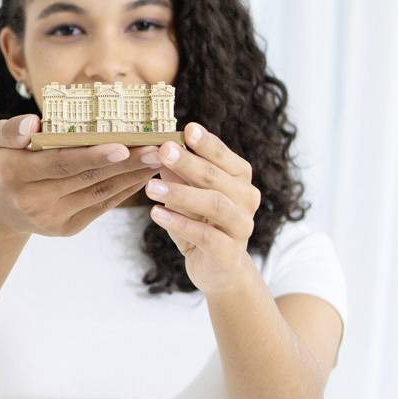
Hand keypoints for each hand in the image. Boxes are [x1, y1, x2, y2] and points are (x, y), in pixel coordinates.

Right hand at [0, 113, 158, 237]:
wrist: (1, 208)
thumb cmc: (2, 162)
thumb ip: (10, 130)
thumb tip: (33, 124)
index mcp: (14, 175)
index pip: (59, 163)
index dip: (91, 156)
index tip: (122, 146)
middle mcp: (33, 201)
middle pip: (86, 178)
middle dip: (125, 163)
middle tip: (157, 147)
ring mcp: (53, 219)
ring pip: (98, 193)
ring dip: (132, 175)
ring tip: (159, 156)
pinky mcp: (69, 228)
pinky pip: (101, 205)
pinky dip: (125, 188)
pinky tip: (144, 172)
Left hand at [144, 122, 261, 293]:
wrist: (219, 270)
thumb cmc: (202, 224)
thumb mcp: (187, 196)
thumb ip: (178, 175)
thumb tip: (157, 149)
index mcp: (239, 179)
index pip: (224, 156)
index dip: (207, 143)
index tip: (187, 128)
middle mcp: (247, 199)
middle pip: (216, 177)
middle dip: (188, 162)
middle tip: (163, 151)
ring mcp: (242, 226)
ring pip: (214, 204)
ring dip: (180, 193)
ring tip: (150, 187)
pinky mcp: (230, 252)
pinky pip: (205, 235)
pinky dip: (179, 223)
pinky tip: (156, 214)